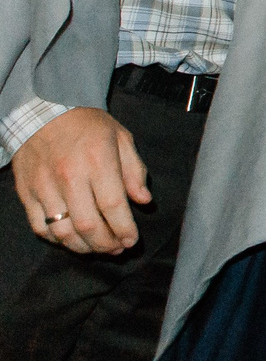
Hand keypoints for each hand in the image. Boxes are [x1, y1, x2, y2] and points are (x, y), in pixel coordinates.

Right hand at [10, 107, 149, 253]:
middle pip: (87, 225)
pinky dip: (57, 239)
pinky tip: (71, 239)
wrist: (44, 112)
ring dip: (83, 247)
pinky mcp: (27, 193)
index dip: (124, 228)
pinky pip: (40, 227)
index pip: (112, 205)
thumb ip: (134, 170)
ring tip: (98, 249)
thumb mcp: (121, 137)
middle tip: (117, 248)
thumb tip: (143, 200)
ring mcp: (45, 187)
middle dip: (106, 244)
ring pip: (62, 231)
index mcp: (98, 161)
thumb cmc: (88, 125)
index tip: (132, 240)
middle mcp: (69, 176)